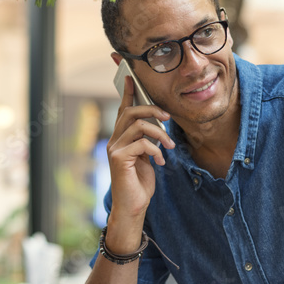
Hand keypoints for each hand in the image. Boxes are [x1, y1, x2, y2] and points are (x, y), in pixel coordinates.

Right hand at [106, 76, 173, 220]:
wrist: (133, 206)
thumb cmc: (140, 182)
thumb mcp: (147, 157)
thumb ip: (147, 140)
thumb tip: (158, 124)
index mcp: (121, 138)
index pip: (123, 111)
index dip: (127, 93)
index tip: (130, 78)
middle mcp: (114, 141)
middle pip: (130, 112)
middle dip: (152, 110)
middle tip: (168, 118)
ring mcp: (115, 149)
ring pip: (138, 125)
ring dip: (159, 134)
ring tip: (169, 147)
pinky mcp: (118, 159)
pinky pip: (141, 143)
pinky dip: (155, 150)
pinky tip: (160, 161)